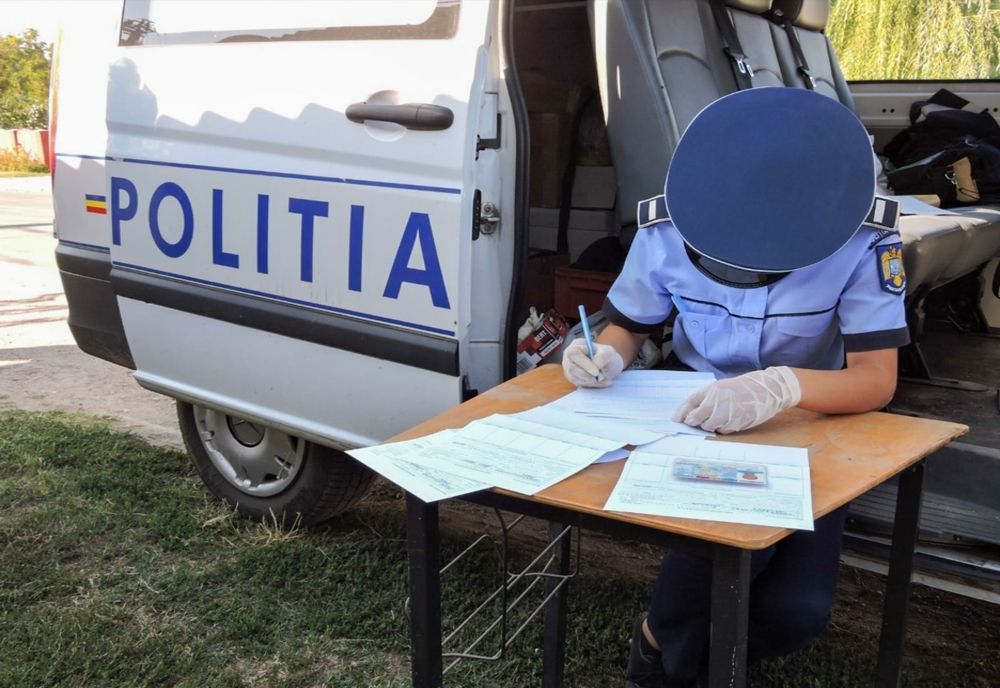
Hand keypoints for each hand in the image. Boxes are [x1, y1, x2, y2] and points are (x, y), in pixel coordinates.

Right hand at [562, 338, 624, 387]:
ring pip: (574, 377)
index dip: (584, 363)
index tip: (596, 372)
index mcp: (577, 344)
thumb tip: (595, 364)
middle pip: (571, 367)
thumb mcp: (609, 353)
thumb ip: (603, 356)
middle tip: (600, 377)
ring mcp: (569, 366)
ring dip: (590, 380)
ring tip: (603, 378)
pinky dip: (590, 384)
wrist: (608, 366)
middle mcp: (569, 355)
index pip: (574, 353)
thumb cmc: (608, 357)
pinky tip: (599, 381)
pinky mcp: (572, 377)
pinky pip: (577, 383)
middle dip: (587, 375)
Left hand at [673, 367, 801, 433]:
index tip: (676, 420)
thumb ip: (704, 398)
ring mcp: (729, 413)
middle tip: (695, 422)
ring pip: (709, 426)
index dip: (682, 412)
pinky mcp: (738, 423)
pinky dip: (721, 428)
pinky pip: (723, 430)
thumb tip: (685, 413)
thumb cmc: (740, 388)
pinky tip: (728, 420)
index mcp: (713, 390)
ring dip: (708, 425)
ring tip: (716, 418)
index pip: (691, 402)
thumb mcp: (720, 387)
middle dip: (694, 422)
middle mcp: (719, 401)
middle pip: (697, 418)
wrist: (766, 390)